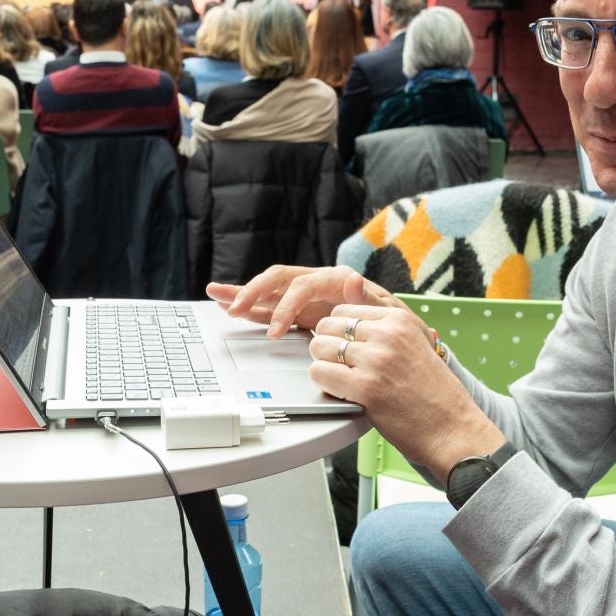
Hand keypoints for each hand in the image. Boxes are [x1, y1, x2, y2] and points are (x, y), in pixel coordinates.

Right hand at [208, 265, 403, 338]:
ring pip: (270, 290)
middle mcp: (318, 283)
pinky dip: (250, 306)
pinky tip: (229, 304)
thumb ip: (367, 298)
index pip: (302, 286)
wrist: (400, 336)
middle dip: (254, 292)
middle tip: (234, 307)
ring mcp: (308, 297)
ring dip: (243, 293)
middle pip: (280, 280)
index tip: (276, 331)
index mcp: (337, 280)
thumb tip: (351, 279)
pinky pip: (271, 306)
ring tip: (216, 294)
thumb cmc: (393, 324)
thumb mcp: (388, 313)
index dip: (286, 307)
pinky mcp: (301, 311)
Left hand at [306, 306, 501, 484]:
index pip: (345, 309)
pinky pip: (320, 373)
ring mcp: (376, 359)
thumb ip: (385, 330)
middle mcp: (388, 334)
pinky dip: (323, 383)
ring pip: (319, 347)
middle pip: (328, 325)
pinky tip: (341, 391)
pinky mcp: (365, 387)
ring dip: (323, 364)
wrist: (451, 429)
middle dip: (327, 344)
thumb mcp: (414, 345)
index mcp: (400, 319)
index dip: (339, 331)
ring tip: (341, 379)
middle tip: (340, 365)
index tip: (346, 347)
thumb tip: (348, 320)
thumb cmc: (434, 394)